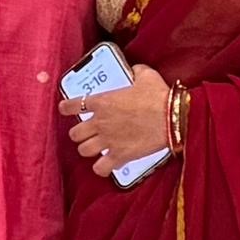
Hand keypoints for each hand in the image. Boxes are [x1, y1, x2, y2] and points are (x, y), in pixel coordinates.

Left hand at [63, 67, 180, 177]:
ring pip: (83, 150)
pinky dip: (101, 168)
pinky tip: (107, 165)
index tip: (66, 109)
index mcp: (102, 102)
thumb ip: (137, 72)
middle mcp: (100, 122)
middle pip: (75, 133)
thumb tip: (136, 71)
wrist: (173, 117)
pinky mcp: (120, 155)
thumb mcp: (147, 77)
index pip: (71, 106)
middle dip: (80, 134)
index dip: (66, 108)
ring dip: (89, 149)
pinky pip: (100, 168)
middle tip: (89, 133)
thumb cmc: (159, 97)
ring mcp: (108, 141)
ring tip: (97, 148)